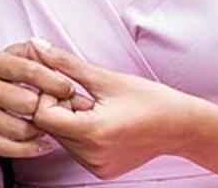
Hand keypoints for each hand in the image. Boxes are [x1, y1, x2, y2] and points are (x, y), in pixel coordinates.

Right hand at [0, 43, 80, 160]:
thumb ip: (27, 55)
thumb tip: (57, 55)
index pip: (29, 69)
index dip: (54, 81)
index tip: (70, 90)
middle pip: (27, 102)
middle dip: (47, 111)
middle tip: (61, 115)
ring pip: (18, 129)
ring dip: (39, 132)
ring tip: (48, 130)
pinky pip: (5, 147)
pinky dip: (29, 149)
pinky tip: (41, 146)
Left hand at [25, 38, 204, 179]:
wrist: (181, 126)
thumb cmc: (150, 99)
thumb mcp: (106, 78)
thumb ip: (66, 63)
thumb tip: (37, 46)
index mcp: (92, 132)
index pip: (42, 115)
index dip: (51, 95)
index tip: (72, 87)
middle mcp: (91, 155)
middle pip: (49, 127)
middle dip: (60, 107)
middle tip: (86, 96)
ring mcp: (96, 166)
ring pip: (60, 139)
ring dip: (69, 120)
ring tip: (96, 109)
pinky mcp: (101, 171)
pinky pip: (75, 150)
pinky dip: (80, 134)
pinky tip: (102, 123)